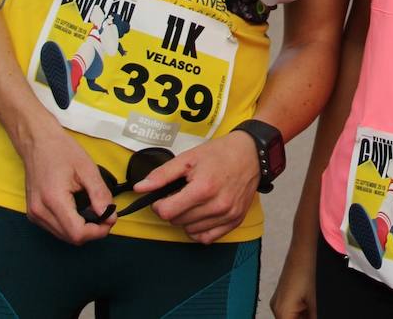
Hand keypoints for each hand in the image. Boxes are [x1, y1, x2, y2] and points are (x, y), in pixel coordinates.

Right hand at [19, 121, 115, 244]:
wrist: (37, 141)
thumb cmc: (61, 150)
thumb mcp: (87, 169)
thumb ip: (100, 194)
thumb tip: (110, 216)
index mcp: (53, 200)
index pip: (77, 233)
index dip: (98, 231)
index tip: (110, 219)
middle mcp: (39, 212)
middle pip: (71, 237)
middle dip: (92, 231)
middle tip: (105, 214)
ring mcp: (34, 214)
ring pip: (63, 236)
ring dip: (81, 229)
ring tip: (93, 210)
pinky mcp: (33, 214)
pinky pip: (55, 228)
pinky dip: (70, 225)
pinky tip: (78, 210)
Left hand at [132, 131, 259, 243]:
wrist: (251, 154)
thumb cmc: (220, 154)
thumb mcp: (188, 158)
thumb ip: (162, 175)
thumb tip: (141, 188)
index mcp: (203, 188)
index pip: (167, 212)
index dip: (159, 204)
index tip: (164, 196)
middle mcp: (217, 205)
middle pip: (177, 221)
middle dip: (173, 209)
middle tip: (180, 194)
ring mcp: (227, 215)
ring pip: (190, 231)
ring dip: (186, 219)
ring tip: (193, 201)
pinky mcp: (235, 221)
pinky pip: (207, 238)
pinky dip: (199, 229)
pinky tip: (201, 214)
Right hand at [272, 239, 317, 317]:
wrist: (303, 250)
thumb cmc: (307, 271)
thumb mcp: (314, 302)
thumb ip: (314, 317)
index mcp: (282, 312)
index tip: (313, 316)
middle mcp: (276, 308)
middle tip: (315, 311)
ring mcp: (278, 300)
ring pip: (292, 317)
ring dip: (304, 316)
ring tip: (314, 305)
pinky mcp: (282, 294)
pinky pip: (291, 309)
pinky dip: (301, 311)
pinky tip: (311, 304)